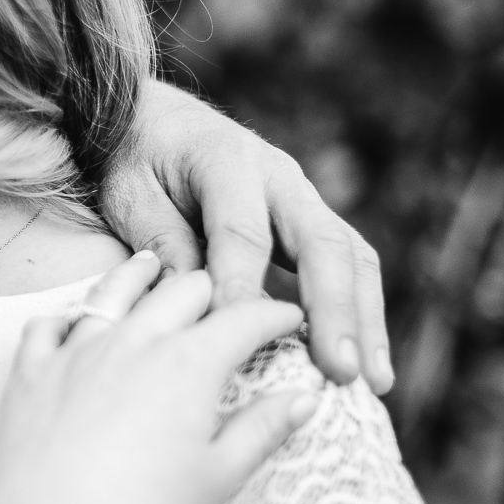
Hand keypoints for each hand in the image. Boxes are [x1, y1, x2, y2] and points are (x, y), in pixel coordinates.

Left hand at [0, 254, 314, 503]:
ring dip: (139, 276)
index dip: (274, 314)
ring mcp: (76, 352)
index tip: (290, 317)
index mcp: (188, 363)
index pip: (243, 318)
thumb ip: (263, 429)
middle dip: (214, 286)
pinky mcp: (30, 372)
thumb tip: (304, 397)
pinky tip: (74, 320)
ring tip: (151, 264)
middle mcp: (133, 342)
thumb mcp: (219, 475)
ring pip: (113, 292)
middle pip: (182, 290)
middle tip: (227, 297)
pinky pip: (47, 326)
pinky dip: (65, 316)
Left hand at [98, 81, 392, 391]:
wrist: (154, 120)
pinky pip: (348, 265)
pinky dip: (360, 314)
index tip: (242, 338)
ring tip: (372, 382)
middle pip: (321, 242)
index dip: (243, 285)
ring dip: (364, 321)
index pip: (241, 232)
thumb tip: (193, 301)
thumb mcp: (130, 193)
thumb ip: (163, 240)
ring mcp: (301, 198)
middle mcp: (277, 176)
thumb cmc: (136, 162)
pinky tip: (365, 365)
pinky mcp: (309, 221)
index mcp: (224, 161)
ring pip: (350, 256)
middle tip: (339, 371)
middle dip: (334, 310)